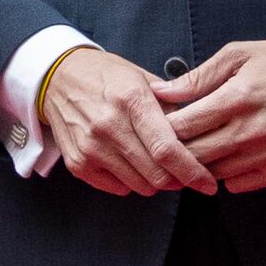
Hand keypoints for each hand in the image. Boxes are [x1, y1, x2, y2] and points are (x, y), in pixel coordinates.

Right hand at [34, 45, 211, 197]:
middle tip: (186, 174)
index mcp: (131, 100)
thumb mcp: (143, 79)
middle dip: (178, 180)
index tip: (207, 183)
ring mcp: (90, 147)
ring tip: (158, 165)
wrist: (58, 78)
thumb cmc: (107, 77)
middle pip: (156, 174)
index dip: (192, 171)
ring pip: (140, 185)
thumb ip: (173, 107)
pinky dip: (132, 182)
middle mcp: (108, 126)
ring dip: (156, 181)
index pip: (167, 148)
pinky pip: (118, 188)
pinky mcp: (78, 163)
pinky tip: (131, 162)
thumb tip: (202, 136)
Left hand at [153, 39, 265, 194]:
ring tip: (195, 148)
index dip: (162, 128)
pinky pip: (237, 184)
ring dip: (198, 164)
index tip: (158, 123)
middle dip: (174, 151)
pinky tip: (223, 157)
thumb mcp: (239, 55)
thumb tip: (161, 91)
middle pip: (194, 155)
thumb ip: (198, 77)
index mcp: (237, 98)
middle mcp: (251, 131)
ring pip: (212, 173)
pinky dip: (224, 175)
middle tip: (168, 142)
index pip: (183, 126)